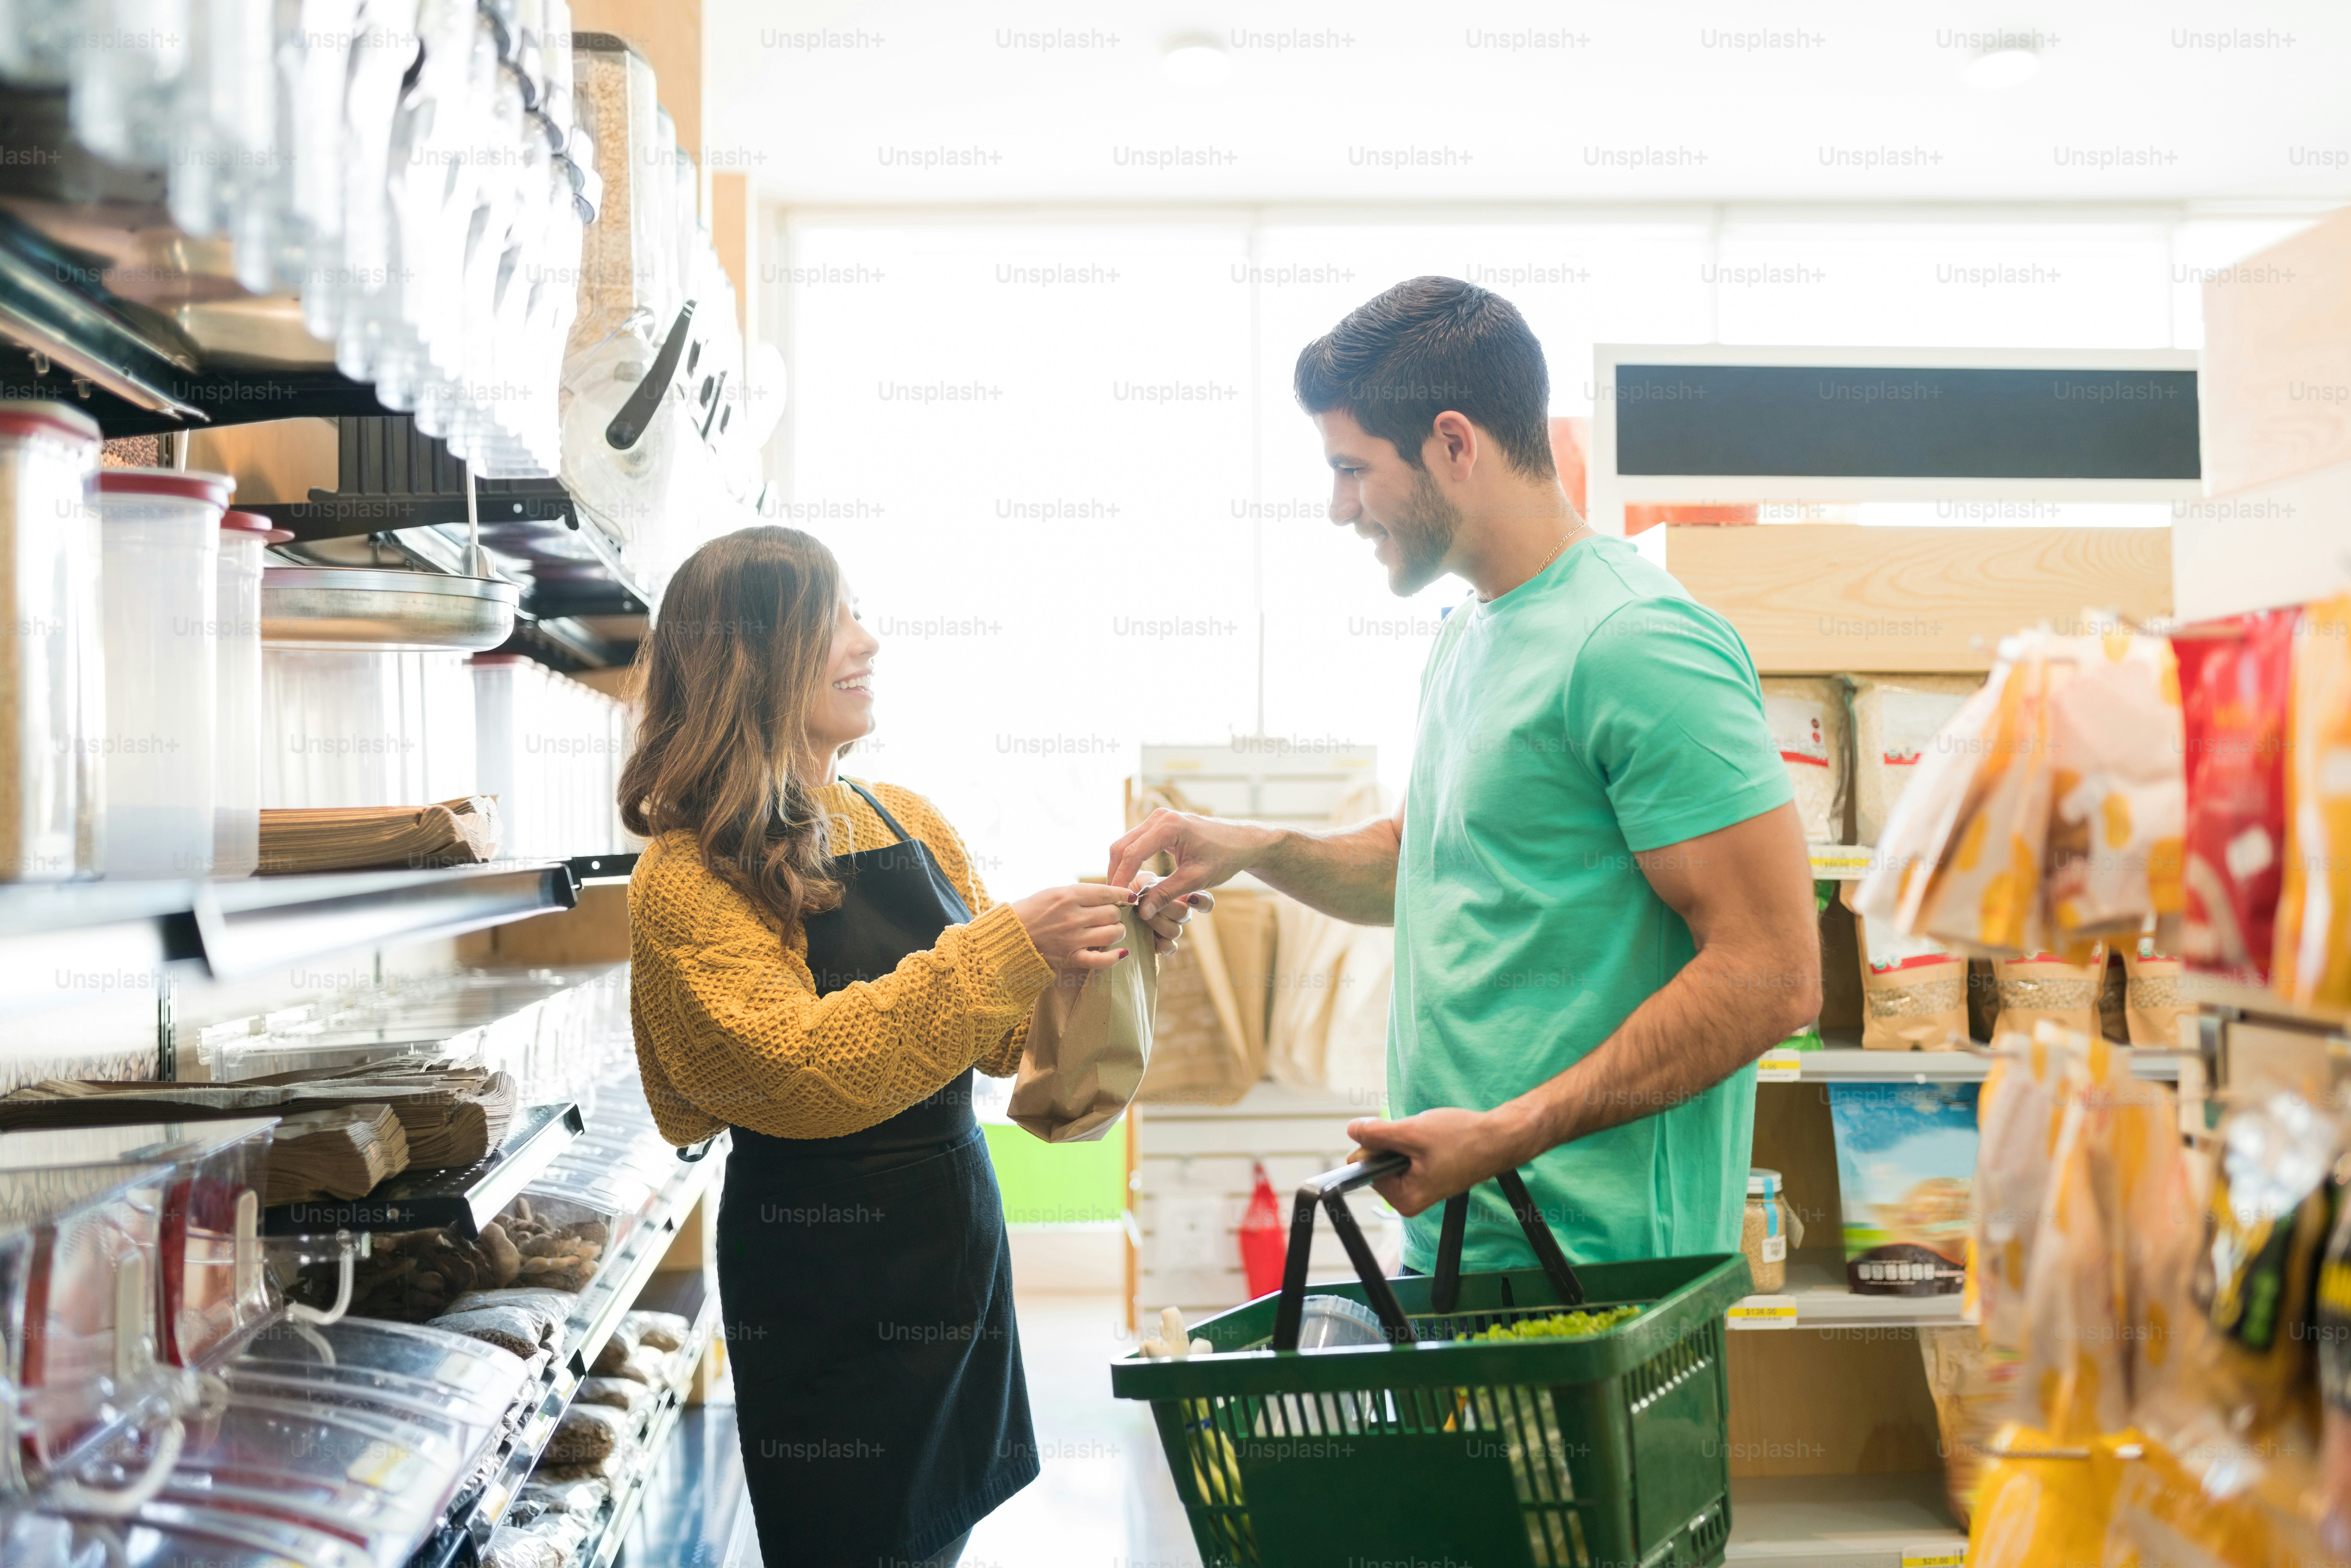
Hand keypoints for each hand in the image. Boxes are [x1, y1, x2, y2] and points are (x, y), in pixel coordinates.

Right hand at [1008, 883, 1134, 979]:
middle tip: (1110, 916)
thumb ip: (1081, 893)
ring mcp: (1073, 939)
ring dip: (1118, 932)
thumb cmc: (1032, 911)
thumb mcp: (1054, 892)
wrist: (1009, 936)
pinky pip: (1102, 960)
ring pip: (1113, 933)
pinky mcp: (1071, 958)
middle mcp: (1073, 916)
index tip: (1128, 897)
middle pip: (1113, 913)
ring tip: (1112, 931)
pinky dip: (1115, 957)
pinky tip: (1121, 952)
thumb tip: (1109, 894)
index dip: (1123, 895)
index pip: (1107, 893)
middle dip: (1116, 914)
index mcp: (1068, 895)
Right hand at [1106, 809, 1274, 918]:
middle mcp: (1159, 817)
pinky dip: (1128, 862)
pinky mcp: (1159, 825)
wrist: (1241, 842)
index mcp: (1169, 826)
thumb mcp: (1196, 879)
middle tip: (1112, 901)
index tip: (1117, 902)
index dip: (1121, 879)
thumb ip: (1167, 894)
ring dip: (1119, 869)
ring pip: (1125, 844)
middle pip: (1121, 846)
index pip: (1132, 854)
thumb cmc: (1224, 858)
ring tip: (1118, 895)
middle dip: (1115, 874)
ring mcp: (1157, 819)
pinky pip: (1135, 843)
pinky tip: (1129, 883)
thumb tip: (1142, 912)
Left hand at [1129, 874, 1212, 953]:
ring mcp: (1172, 929)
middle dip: (1166, 908)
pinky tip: (1152, 937)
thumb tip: (1154, 889)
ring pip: (1175, 931)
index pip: (1205, 902)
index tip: (1191, 897)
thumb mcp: (1143, 880)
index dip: (1203, 902)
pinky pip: (1170, 948)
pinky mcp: (1161, 943)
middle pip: (1185, 915)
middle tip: (1149, 903)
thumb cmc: (1135, 888)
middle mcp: (1180, 914)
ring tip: (1142, 916)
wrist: (1121, 905)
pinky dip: (1162, 944)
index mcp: (1182, 897)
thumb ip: (1152, 882)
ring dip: (1158, 923)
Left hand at [1344, 1106, 1539, 1217]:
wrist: (1498, 1138)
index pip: (1366, 1170)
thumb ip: (1378, 1134)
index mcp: (1404, 1199)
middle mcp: (1409, 1200)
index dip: (1374, 1147)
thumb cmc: (1462, 1139)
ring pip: (1392, 1156)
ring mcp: (1418, 1188)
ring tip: (1430, 1139)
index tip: (1396, 1136)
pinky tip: (1434, 1140)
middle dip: (1392, 1142)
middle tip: (1419, 1137)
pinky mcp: (1426, 1176)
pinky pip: (1406, 1155)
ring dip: (1405, 1139)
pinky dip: (1414, 1141)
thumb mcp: (1413, 1132)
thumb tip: (1352, 1131)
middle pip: (1377, 1163)